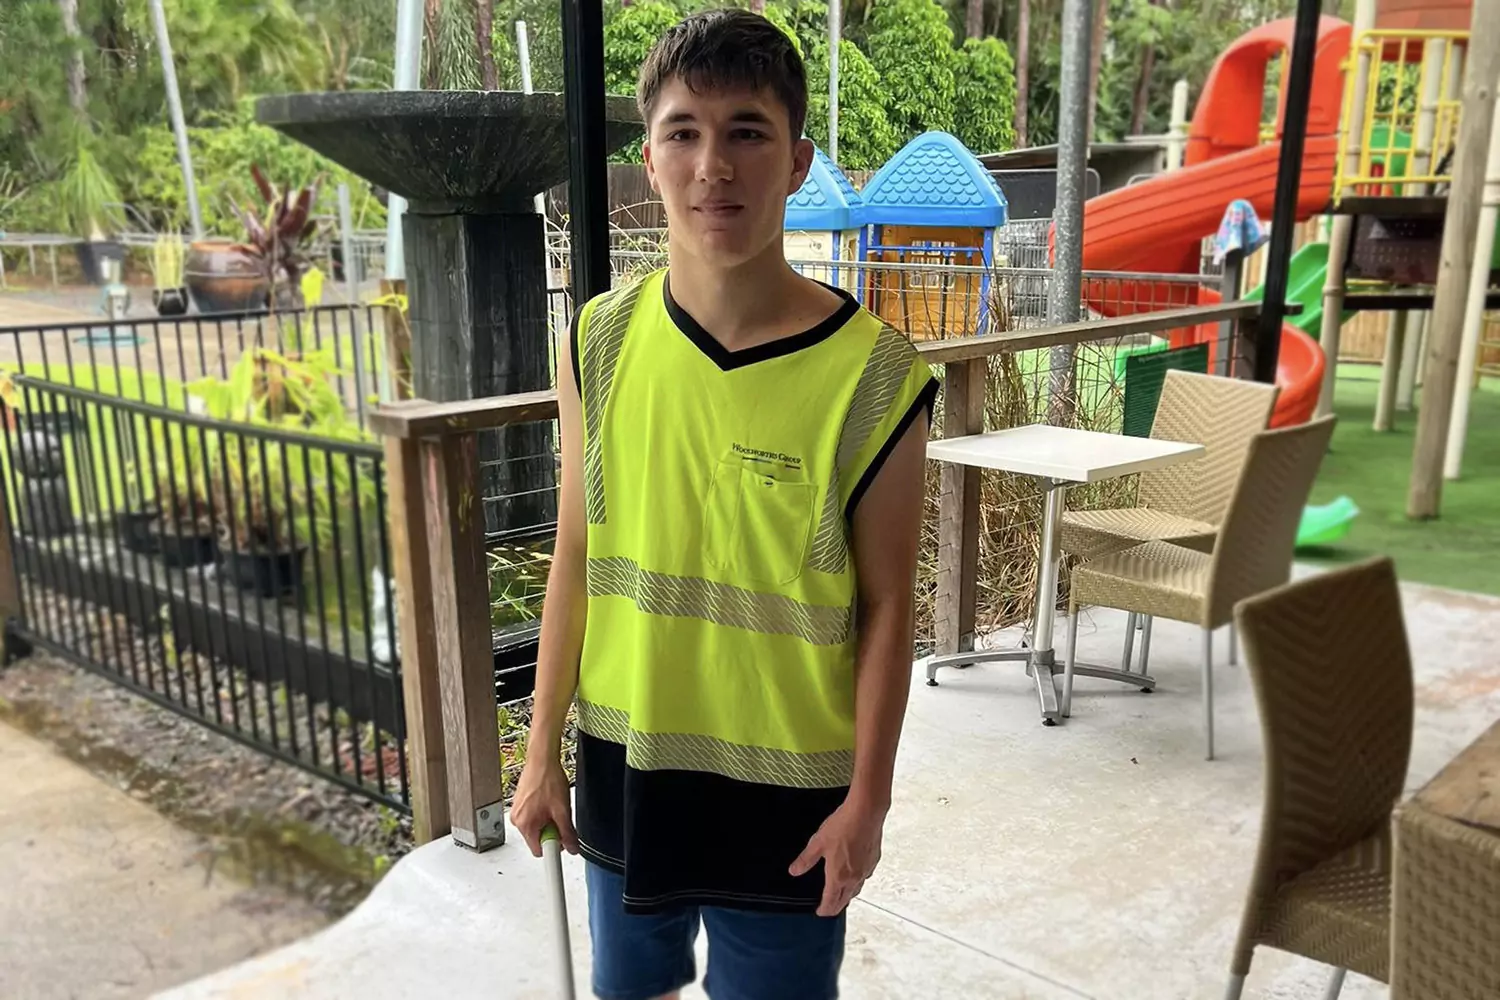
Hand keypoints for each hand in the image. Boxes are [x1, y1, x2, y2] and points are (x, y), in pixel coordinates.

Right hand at [509, 757, 578, 858]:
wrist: (542, 759)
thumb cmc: (548, 779)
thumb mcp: (563, 810)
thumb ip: (568, 832)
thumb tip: (573, 847)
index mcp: (525, 824)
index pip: (540, 851)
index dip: (554, 848)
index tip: (562, 848)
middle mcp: (517, 820)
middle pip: (538, 839)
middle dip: (551, 831)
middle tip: (559, 815)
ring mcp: (517, 812)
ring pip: (536, 827)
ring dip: (547, 821)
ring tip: (553, 804)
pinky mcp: (519, 805)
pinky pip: (533, 817)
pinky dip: (542, 812)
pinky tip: (547, 799)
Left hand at [788, 797, 885, 916]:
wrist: (866, 813)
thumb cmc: (842, 826)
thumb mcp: (817, 843)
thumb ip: (806, 860)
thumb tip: (794, 871)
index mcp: (838, 877)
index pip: (831, 902)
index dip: (824, 910)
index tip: (820, 912)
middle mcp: (854, 878)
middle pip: (845, 900)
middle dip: (836, 906)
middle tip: (829, 907)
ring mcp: (866, 870)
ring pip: (856, 890)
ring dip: (847, 895)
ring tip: (841, 894)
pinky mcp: (874, 860)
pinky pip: (865, 877)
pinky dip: (858, 881)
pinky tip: (854, 873)